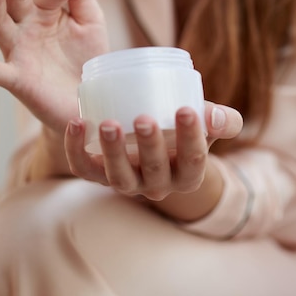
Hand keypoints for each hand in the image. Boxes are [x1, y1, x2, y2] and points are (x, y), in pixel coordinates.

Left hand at [64, 102, 242, 203]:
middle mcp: (157, 186)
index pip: (194, 161)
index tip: (186, 110)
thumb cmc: (180, 129)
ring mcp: (125, 182)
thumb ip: (221, 119)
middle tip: (144, 119)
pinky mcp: (97, 174)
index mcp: (187, 175)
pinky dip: (74, 148)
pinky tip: (76, 122)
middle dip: (150, 146)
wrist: (150, 137)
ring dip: (112, 152)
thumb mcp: (204, 124)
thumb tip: (216, 116)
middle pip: (155, 171)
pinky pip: (83, 169)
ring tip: (108, 124)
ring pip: (118, 177)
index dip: (192, 138)